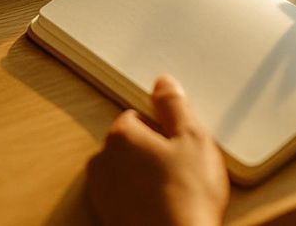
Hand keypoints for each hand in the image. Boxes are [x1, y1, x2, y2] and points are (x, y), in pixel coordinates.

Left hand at [86, 75, 228, 225]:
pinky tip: (164, 206)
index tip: (180, 144)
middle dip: (155, 151)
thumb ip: (174, 104)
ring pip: (130, 170)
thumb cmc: (186, 198)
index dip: (165, 128)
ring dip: (148, 175)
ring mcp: (103, 193)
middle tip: (181, 168)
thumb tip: (163, 83)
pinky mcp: (109, 217)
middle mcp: (103, 162)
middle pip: (132, 142)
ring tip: (175, 190)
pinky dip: (143, 198)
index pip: (139, 115)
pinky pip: (128, 195)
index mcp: (121, 135)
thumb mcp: (192, 137)